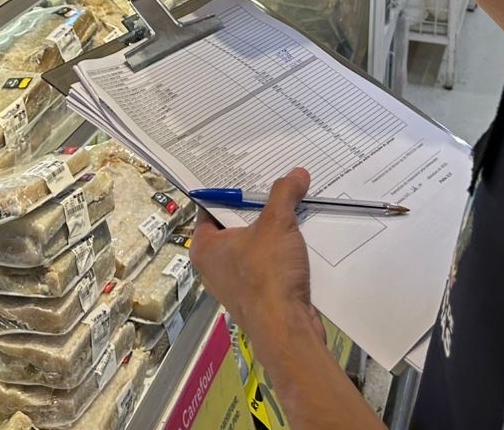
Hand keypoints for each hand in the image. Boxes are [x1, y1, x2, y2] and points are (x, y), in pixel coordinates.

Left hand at [189, 168, 323, 354]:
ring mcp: (235, 285)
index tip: (248, 173)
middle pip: (234, 226)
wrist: (287, 330)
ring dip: (272, 232)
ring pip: (253, 247)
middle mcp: (214, 266)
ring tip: (292, 207)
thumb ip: (284, 194)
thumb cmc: (267, 274)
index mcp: (204, 247)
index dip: (230, 189)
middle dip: (256, 208)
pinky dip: (280, 253)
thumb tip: (297, 173)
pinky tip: (299, 240)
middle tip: (274, 185)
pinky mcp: (257, 298)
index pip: (210, 207)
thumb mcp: (277, 223)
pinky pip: (267, 266)